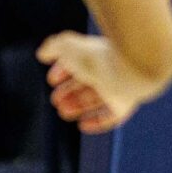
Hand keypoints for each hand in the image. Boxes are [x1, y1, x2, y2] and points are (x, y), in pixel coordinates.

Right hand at [36, 32, 156, 133]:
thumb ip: (53, 47)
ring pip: (97, 99)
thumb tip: (43, 54)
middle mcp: (110, 69)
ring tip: (63, 112)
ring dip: (79, 106)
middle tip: (55, 100)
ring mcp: (119, 86)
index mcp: (98, 52)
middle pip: (87, 83)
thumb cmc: (98, 56)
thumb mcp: (67, 47)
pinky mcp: (126, 103)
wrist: (129, 69)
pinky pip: (111, 116)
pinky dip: (97, 121)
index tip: (51, 79)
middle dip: (69, 92)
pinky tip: (83, 125)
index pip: (78, 62)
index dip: (63, 71)